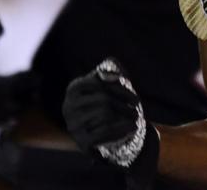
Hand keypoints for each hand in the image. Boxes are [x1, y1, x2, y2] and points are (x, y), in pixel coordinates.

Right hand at [63, 58, 158, 189]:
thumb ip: (110, 70)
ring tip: (137, 116)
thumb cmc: (104, 104)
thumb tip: (109, 66)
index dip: (118, 86)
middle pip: (104, 99)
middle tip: (138, 105)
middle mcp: (68, 107)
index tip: (132, 90)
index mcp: (73, 89)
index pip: (98, 83)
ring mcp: (73, 125)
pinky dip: (121, 128)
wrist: (99, 136)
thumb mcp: (107, 84)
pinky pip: (105, 131)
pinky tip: (132, 127)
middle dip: (124, 101)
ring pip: (106, 114)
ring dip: (125, 115)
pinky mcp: (81, 141)